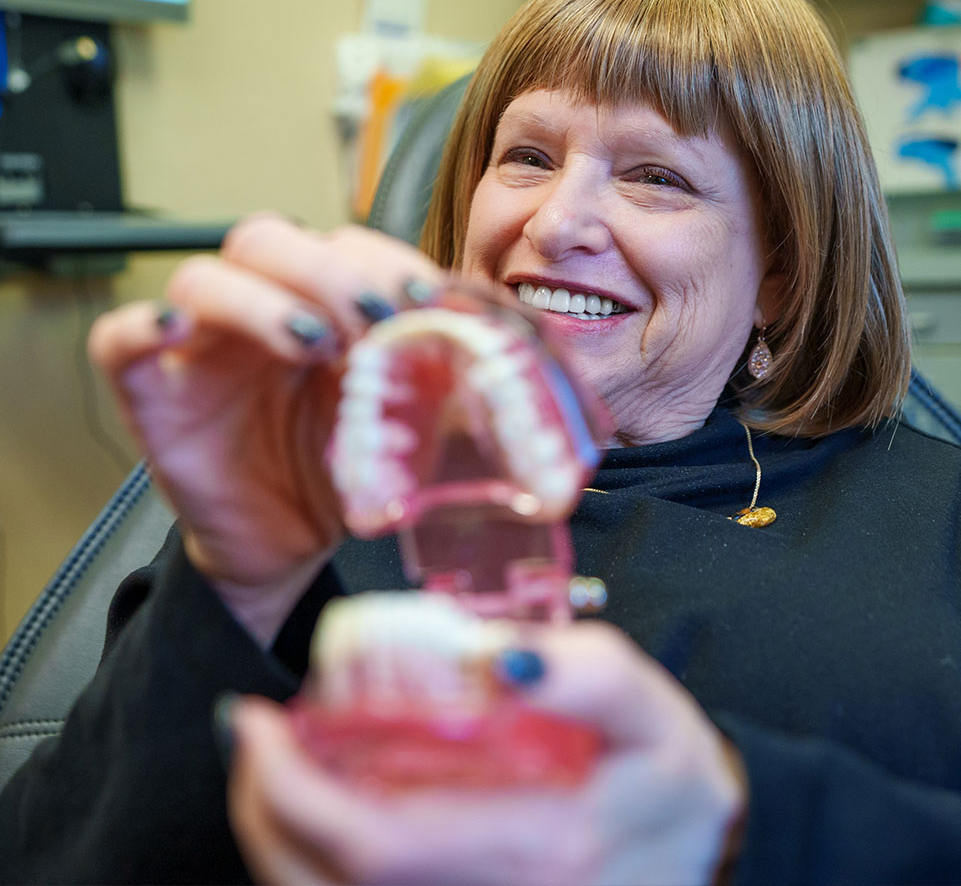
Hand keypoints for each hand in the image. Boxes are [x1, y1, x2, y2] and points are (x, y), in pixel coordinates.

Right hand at [88, 215, 444, 642]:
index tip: (428, 300)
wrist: (288, 543)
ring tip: (312, 345)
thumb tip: (505, 347)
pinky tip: (174, 332)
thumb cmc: (343, 475)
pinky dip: (140, 326)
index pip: (343, 245)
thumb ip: (436, 380)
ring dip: (261, 301)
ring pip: (204, 280)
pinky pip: (121, 339)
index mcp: (323, 308)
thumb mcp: (400, 425)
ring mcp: (203, 349)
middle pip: (268, 242)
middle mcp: (261, 314)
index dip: (383, 261)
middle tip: (372, 318)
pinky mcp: (154, 392)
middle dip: (327, 270)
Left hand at [227, 621, 746, 884]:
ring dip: (278, 844)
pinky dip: (314, 869)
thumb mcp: (651, 709)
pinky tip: (317, 815)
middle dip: (264, 812)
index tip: (256, 722)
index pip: (372, 845)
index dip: (289, 788)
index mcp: (539, 851)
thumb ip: (589, 677)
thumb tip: (500, 660)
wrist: (706, 856)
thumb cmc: (670, 779)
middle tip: (249, 739)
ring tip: (270, 772)